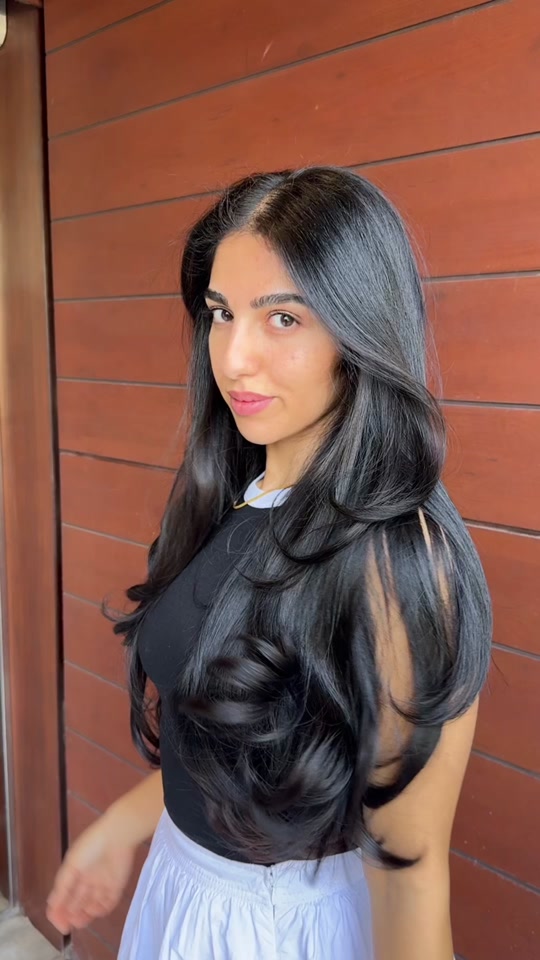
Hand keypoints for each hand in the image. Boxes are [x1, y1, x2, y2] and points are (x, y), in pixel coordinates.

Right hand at [46, 813, 136, 932]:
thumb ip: (61, 887)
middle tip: (70, 923)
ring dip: (85, 915)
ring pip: (92, 905)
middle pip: (77, 902)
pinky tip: (96, 912)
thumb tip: (51, 906)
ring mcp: (102, 883)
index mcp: (75, 872)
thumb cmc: (91, 847)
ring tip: (81, 920)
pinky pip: (109, 902)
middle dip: (72, 914)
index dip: (60, 911)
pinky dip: (102, 909)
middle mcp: (87, 879)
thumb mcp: (71, 865)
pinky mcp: (117, 885)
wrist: (117, 835)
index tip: (60, 923)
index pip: (64, 896)